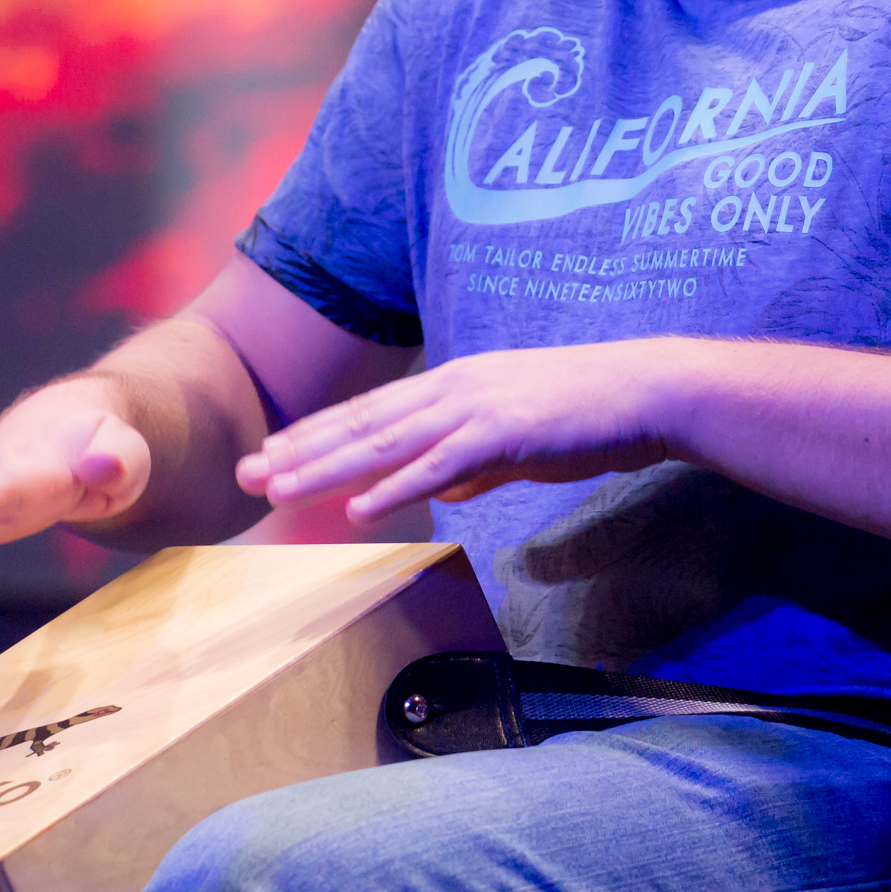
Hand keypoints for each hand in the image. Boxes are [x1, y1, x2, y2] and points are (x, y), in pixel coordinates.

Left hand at [235, 341, 678, 523]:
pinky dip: (392, 486)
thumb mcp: (516, 440)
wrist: (644, 393)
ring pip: (384, 441)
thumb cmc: (586, 417)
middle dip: (300, 449)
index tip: (269, 453)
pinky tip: (356, 507)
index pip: (369, 411)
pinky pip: (436, 465)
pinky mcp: (502, 432)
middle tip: (245, 472)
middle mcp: (451, 387)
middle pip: (361, 423)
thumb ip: (474, 463)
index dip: (315, 433)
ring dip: (326, 467)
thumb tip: (443, 490)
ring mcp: (474, 406)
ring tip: (278, 488)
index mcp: (452, 384)